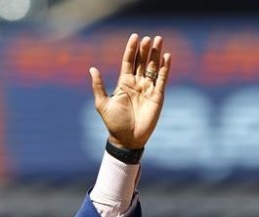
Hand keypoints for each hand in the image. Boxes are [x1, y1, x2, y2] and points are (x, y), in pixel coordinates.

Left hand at [89, 34, 170, 149]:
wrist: (127, 139)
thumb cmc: (114, 123)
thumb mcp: (102, 104)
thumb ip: (99, 86)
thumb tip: (92, 68)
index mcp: (124, 83)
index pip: (128, 62)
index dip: (131, 49)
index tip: (134, 36)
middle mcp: (137, 83)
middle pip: (142, 61)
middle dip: (144, 49)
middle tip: (148, 38)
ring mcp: (148, 88)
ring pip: (153, 67)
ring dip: (156, 54)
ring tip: (158, 40)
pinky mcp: (158, 96)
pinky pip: (162, 79)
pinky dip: (165, 68)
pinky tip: (166, 57)